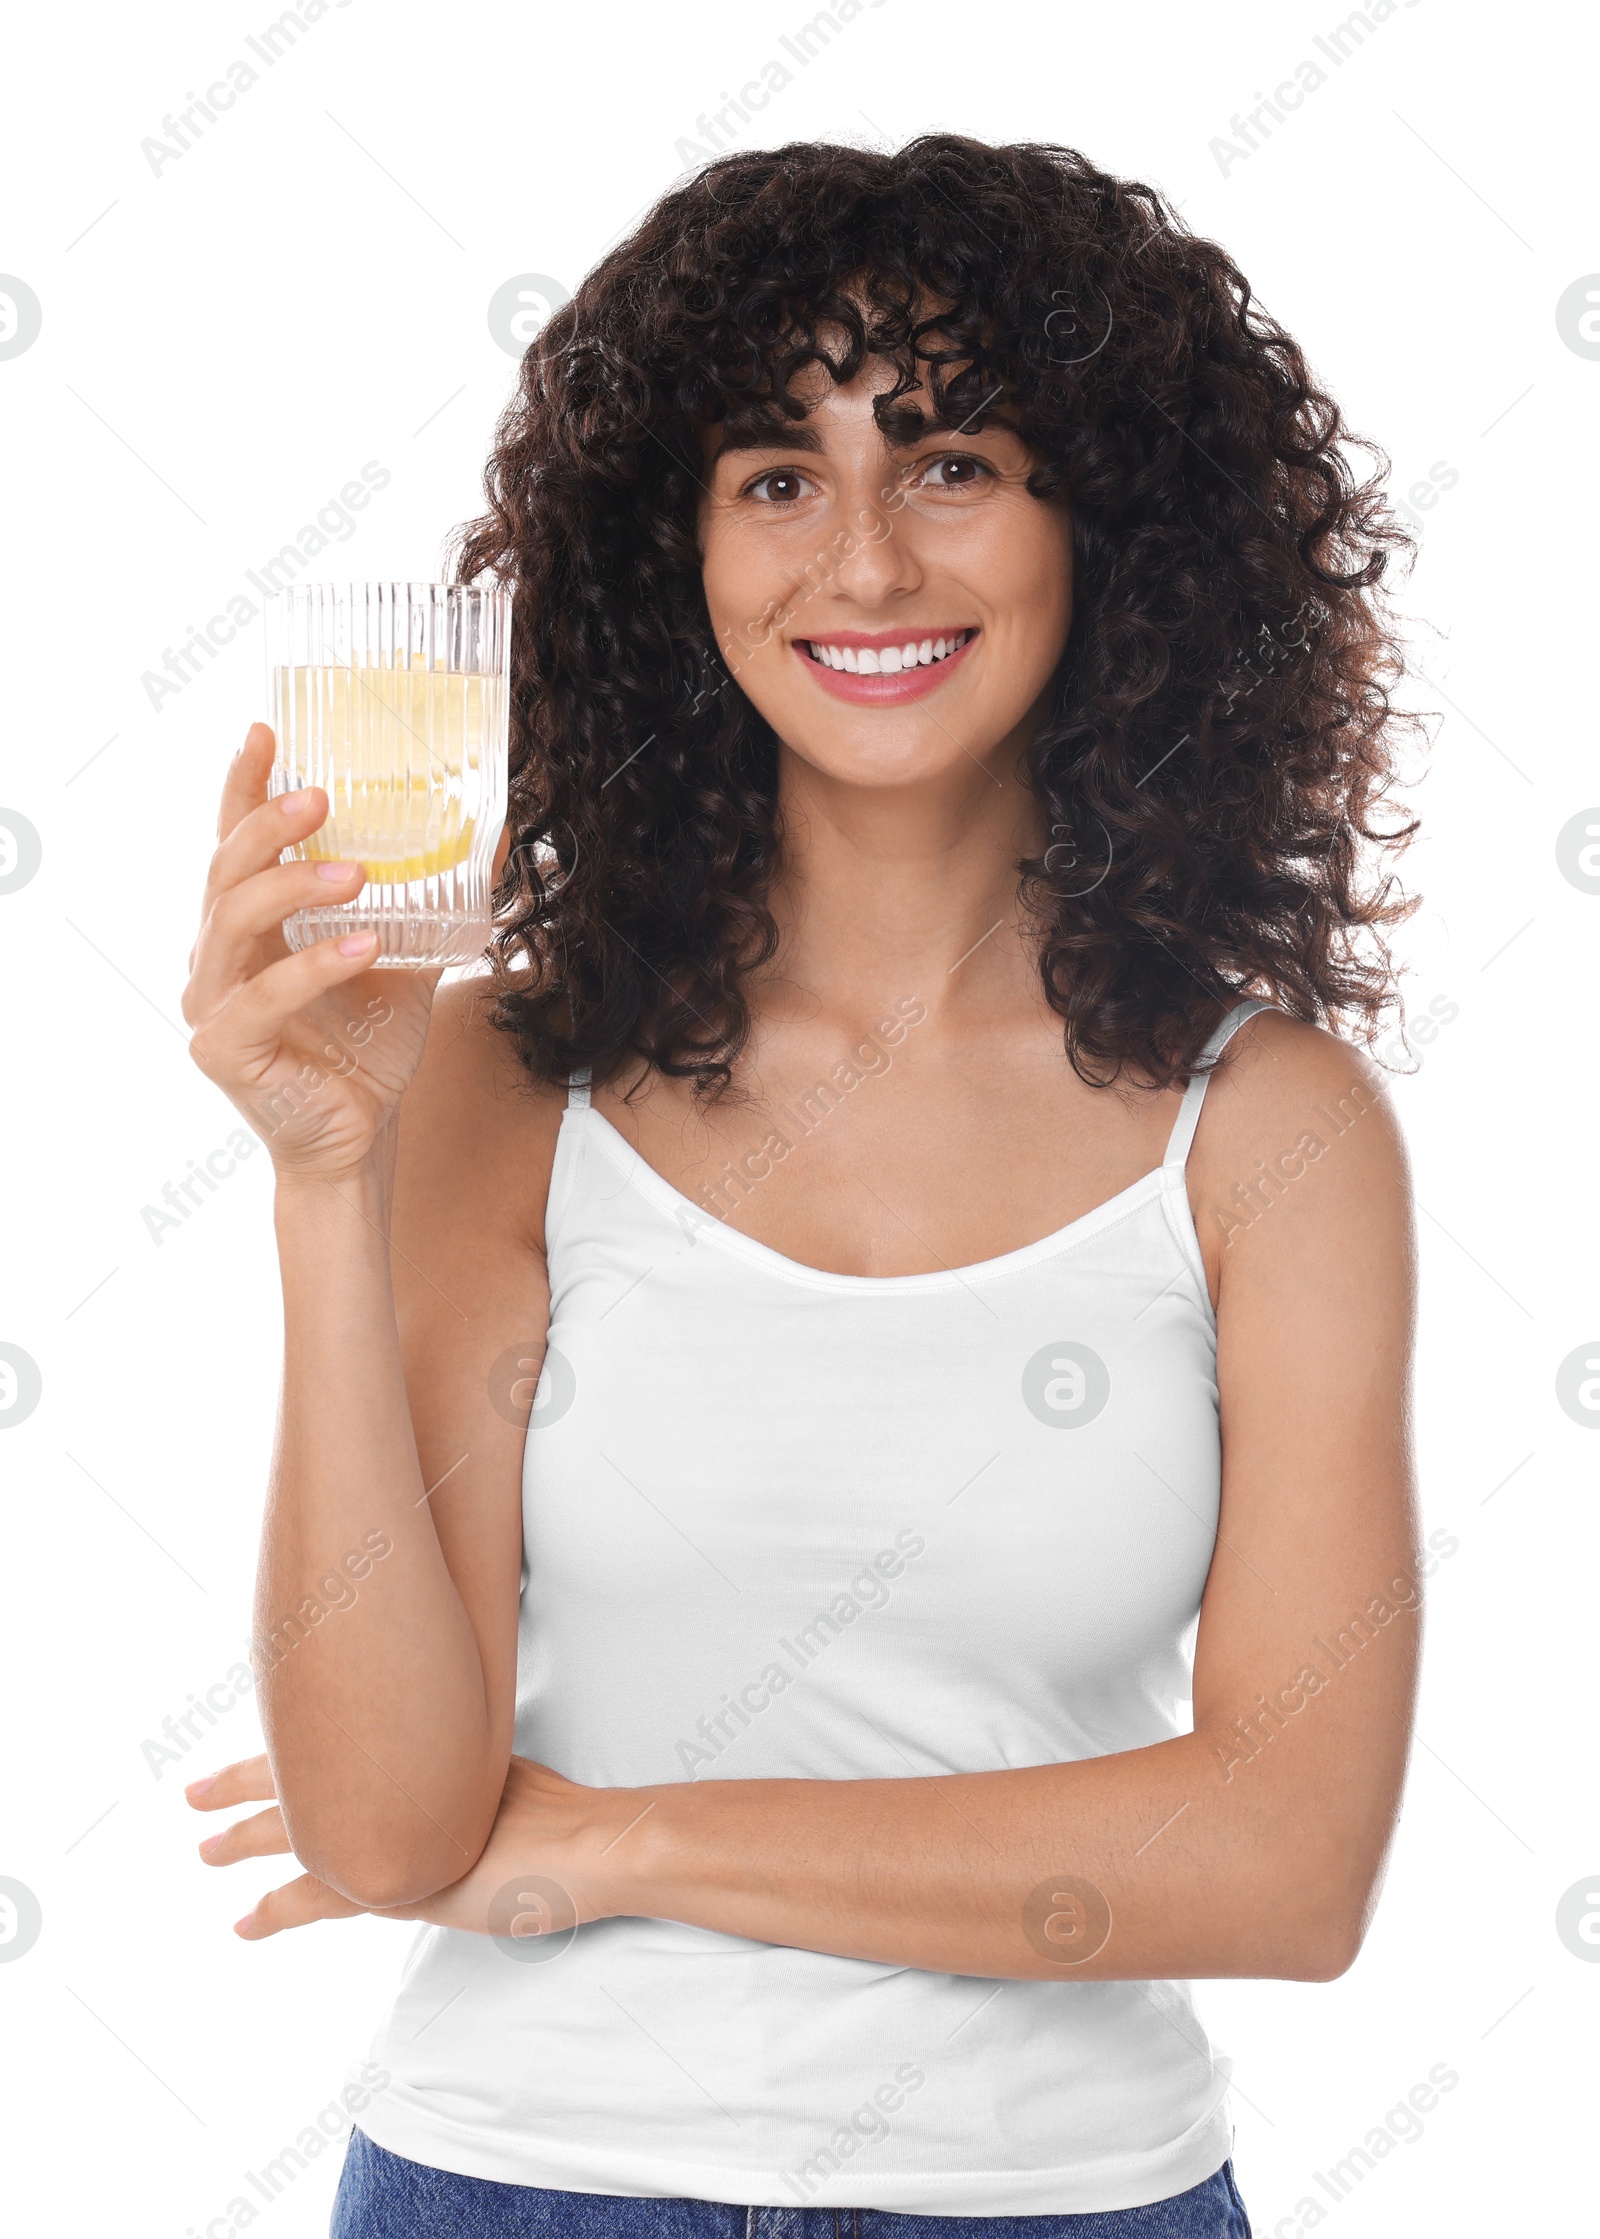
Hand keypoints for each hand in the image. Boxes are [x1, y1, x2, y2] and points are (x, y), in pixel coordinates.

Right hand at [181, 723, 441, 1183]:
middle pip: (226, 869)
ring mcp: (212, 1001)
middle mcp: (218, 954)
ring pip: (232, 921)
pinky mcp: (223, 1048)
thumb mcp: (410, 958)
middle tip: (323, 796)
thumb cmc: (370, 1046)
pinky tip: (363, 946)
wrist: (362, 1134)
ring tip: (359, 874)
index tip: (265, 731)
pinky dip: (313, 966)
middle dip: (269, 823)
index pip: (236, 841)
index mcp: (252, 924)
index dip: (244, 786)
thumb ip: (433, 901)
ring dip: (292, 885)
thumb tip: (493, 835)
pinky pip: (262, 996)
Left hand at [188, 1753, 640, 1943]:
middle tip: (194, 1792)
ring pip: (302, 1829)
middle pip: (307, 1770)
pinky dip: (279, 1908)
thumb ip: (464, 1789)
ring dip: (246, 1841)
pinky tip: (248, 1921)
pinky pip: (322, 1895)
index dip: (296, 1742)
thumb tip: (449, 1793)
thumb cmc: (570, 1820)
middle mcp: (408, 1780)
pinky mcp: (401, 1881)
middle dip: (246, 1781)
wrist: (598, 1844)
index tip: (262, 1742)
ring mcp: (402, 1829)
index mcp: (430, 1754)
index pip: (343, 1738)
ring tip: (204, 1851)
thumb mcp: (506, 1789)